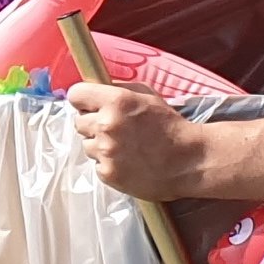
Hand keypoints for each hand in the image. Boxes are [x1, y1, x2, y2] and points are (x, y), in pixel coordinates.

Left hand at [66, 81, 203, 198]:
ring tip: (123, 147)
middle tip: (113, 127)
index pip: (75, 95)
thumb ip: (118, 90)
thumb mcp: (147, 95)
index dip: (82, 100)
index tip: (88, 104)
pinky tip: (127, 161)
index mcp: (116, 100)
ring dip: (99, 145)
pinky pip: (97, 165)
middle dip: (92, 123)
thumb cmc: (169, 125)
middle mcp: (106, 124)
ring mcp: (106, 151)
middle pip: (78, 122)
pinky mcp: (107, 174)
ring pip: (87, 145)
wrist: (188, 161)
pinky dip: (108, 163)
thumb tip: (95, 90)